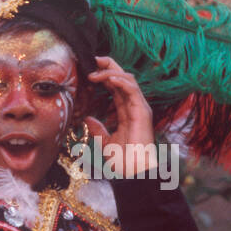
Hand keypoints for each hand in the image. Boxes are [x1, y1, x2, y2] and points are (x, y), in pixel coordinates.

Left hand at [85, 56, 156, 173]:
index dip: (104, 75)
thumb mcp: (105, 143)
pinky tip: (106, 79)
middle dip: (108, 65)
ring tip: (93, 72)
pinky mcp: (142, 111)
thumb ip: (98, 130)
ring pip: (128, 79)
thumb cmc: (124, 161)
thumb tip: (87, 119)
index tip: (88, 69)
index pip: (116, 86)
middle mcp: (135, 105)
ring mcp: (140, 107)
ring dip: (110, 72)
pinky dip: (119, 81)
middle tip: (92, 58)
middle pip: (123, 77)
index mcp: (127, 111)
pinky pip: (132, 89)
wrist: (133, 173)